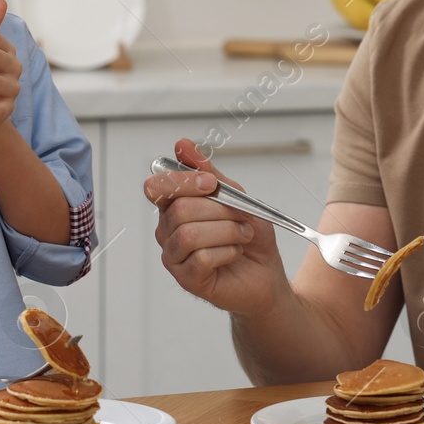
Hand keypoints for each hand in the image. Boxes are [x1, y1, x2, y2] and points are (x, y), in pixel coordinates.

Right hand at [143, 138, 286, 316]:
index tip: (210, 183)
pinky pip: (201, 258)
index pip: (158, 186)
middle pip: (180, 209)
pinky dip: (227, 252)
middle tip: (241, 217)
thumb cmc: (248, 234)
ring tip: (242, 235)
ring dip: (227, 231)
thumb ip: (207, 172)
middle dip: (220, 210)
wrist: (265, 271)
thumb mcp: (234, 195)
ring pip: (189, 234)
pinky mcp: (186, 278)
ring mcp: (174, 256)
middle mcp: (168, 230)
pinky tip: (234, 253)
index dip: (182, 181)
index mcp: (174, 206)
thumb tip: (182, 144)